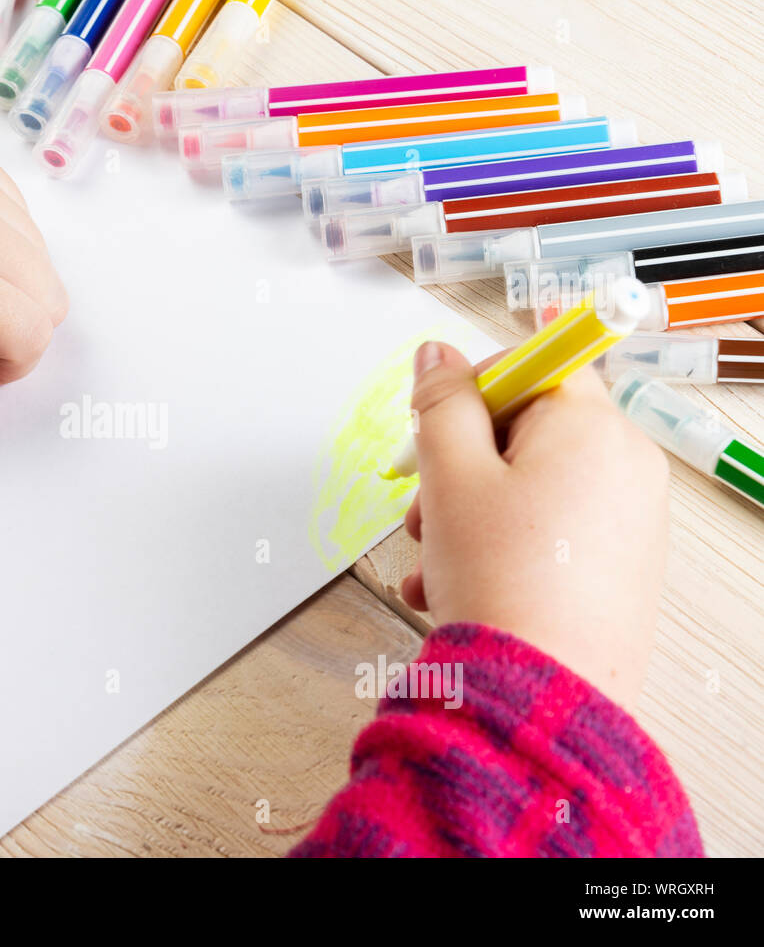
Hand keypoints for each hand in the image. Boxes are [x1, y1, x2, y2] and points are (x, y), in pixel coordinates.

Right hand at [399, 341, 668, 707]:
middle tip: (422, 500)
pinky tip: (453, 587)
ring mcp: (629, 521)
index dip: (477, 382)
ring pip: (531, 486)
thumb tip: (439, 356)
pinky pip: (550, 531)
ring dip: (468, 511)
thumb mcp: (450, 476)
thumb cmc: (499, 582)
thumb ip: (443, 404)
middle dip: (462, 460)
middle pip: (530, 429)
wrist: (539, 695)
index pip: (539, 362)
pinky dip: (500, 546)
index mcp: (593, 429)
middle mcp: (626, 467)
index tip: (437, 415)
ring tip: (432, 559)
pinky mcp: (620, 568)